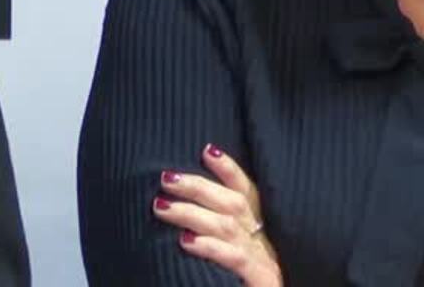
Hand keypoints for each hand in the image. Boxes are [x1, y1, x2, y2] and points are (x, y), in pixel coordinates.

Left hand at [152, 143, 281, 286]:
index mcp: (257, 229)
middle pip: (233, 203)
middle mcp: (262, 240)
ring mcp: (263, 259)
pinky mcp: (261, 279)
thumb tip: (168, 202)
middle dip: (198, 186)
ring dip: (191, 213)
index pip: (245, 191)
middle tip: (166, 178)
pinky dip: (210, 246)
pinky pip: (235, 258)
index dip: (229, 169)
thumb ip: (212, 224)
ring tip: (161, 207)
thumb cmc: (237, 278)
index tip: (207, 150)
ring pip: (227, 226)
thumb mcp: (229, 248)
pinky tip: (186, 241)